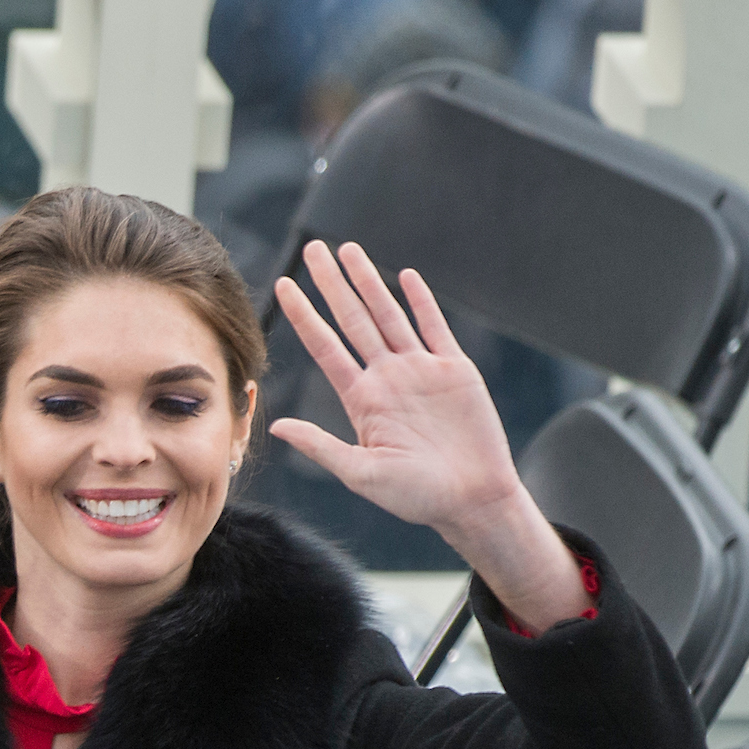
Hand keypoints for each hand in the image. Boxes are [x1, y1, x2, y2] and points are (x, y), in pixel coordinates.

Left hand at [272, 242, 588, 627]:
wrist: (472, 500)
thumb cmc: (416, 496)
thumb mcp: (361, 474)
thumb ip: (320, 446)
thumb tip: (276, 427)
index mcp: (362, 400)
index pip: (326, 347)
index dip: (304, 316)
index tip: (284, 286)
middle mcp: (387, 379)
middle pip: (353, 320)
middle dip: (332, 284)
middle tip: (313, 248)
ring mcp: (420, 371)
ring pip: (389, 315)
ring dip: (370, 282)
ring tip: (349, 250)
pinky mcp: (454, 369)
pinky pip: (434, 327)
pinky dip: (421, 301)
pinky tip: (405, 277)